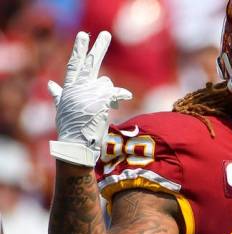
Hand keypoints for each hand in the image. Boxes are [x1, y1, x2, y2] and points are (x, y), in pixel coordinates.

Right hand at [49, 31, 131, 166]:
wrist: (77, 145)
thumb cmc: (72, 129)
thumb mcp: (63, 109)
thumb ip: (59, 94)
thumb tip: (50, 84)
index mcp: (69, 89)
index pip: (74, 65)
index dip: (79, 50)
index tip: (83, 35)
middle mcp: (78, 88)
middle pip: (90, 63)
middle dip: (98, 47)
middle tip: (105, 33)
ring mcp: (89, 93)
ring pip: (106, 83)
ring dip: (108, 94)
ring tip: (102, 109)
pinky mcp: (100, 100)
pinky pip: (116, 92)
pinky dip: (121, 94)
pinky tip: (124, 97)